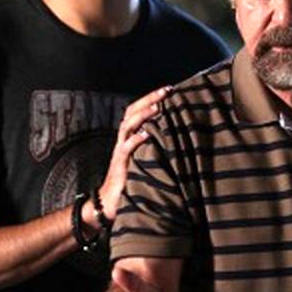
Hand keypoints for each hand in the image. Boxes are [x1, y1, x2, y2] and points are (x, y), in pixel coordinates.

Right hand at [97, 85, 170, 221]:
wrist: (111, 201)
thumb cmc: (133, 179)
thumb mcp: (147, 158)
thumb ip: (156, 145)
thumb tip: (180, 134)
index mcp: (130, 135)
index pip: (138, 110)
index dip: (151, 98)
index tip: (170, 89)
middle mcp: (124, 139)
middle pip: (132, 111)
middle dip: (149, 99)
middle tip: (166, 91)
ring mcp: (120, 150)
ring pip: (127, 125)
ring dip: (142, 115)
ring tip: (157, 107)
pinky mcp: (120, 164)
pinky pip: (125, 148)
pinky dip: (136, 140)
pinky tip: (146, 134)